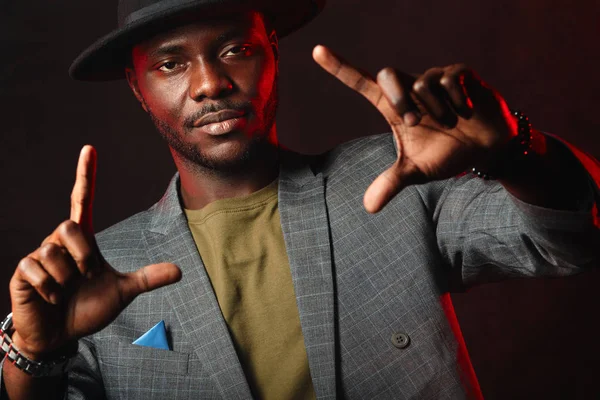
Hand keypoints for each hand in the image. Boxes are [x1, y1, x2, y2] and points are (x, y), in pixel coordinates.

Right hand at [8, 146, 181, 358]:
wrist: (60, 335)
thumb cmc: (88, 308)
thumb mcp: (122, 292)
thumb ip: (147, 279)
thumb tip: (180, 271)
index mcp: (83, 241)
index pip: (83, 200)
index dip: (86, 176)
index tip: (90, 149)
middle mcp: (59, 242)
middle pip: (70, 226)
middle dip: (83, 255)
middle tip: (87, 276)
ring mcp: (39, 256)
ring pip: (53, 251)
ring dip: (66, 278)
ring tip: (66, 292)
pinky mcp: (22, 272)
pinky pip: (35, 269)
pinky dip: (49, 289)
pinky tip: (51, 298)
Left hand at [313, 45, 517, 212]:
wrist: (487, 151)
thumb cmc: (447, 155)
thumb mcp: (416, 172)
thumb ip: (392, 183)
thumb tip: (369, 207)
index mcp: (394, 107)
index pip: (362, 83)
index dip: (340, 67)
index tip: (317, 52)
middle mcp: (411, 89)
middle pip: (387, 73)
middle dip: (398, 98)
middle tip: (414, 122)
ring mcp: (435, 79)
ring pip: (424, 82)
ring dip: (436, 109)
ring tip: (451, 123)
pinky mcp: (460, 75)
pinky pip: (451, 80)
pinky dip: (458, 102)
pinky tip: (467, 113)